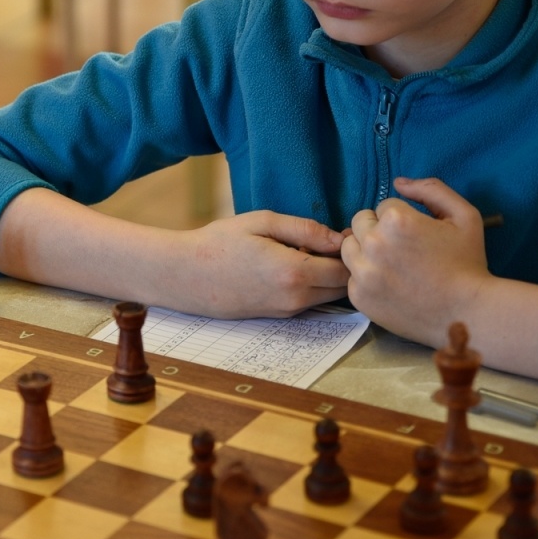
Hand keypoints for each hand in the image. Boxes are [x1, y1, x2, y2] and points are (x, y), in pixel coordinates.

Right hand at [178, 211, 349, 318]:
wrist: (185, 276)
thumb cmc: (219, 243)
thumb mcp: (262, 222)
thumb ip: (305, 229)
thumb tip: (339, 238)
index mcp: (295, 272)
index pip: (346, 269)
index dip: (352, 251)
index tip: (344, 233)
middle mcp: (296, 298)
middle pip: (343, 288)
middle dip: (345, 267)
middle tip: (330, 243)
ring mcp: (287, 311)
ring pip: (328, 297)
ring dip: (328, 277)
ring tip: (309, 253)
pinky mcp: (278, 316)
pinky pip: (309, 302)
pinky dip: (311, 286)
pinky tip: (291, 266)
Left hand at [342, 176, 491, 343]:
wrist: (468, 315)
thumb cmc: (468, 264)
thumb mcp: (464, 216)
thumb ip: (431, 190)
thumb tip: (398, 182)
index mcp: (396, 220)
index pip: (384, 205)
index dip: (404, 218)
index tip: (418, 236)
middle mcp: (373, 243)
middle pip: (361, 222)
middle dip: (379, 229)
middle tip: (404, 249)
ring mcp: (362, 272)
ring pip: (349, 247)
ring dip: (366, 250)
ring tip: (394, 265)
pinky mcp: (358, 295)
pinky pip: (352, 275)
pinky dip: (366, 277)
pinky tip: (391, 285)